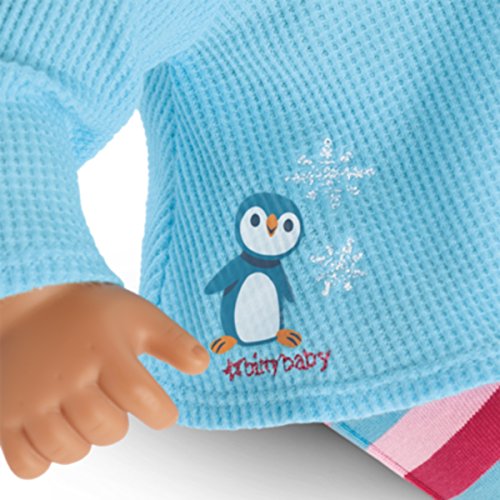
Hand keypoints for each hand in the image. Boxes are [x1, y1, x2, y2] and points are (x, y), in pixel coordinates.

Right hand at [0, 282, 208, 478]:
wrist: (33, 298)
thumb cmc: (92, 311)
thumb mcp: (139, 316)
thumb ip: (173, 341)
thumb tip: (203, 365)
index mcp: (104, 352)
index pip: (142, 397)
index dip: (161, 412)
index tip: (162, 411)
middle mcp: (66, 378)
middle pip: (108, 429)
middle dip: (119, 421)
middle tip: (111, 399)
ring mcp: (32, 400)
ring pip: (70, 450)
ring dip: (85, 438)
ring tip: (84, 410)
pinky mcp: (5, 416)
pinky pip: (28, 465)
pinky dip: (45, 456)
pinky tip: (55, 427)